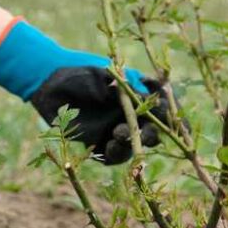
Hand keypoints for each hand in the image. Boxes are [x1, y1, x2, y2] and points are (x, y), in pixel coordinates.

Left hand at [0, 20, 170, 163]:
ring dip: (133, 143)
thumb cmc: (83, 71)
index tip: (176, 122)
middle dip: (153, 133)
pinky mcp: (99, 142)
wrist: (51, 80)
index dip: (173, 117)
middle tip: (145, 131)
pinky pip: (114, 156)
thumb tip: (155, 102)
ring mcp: (116, 128)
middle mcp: (131, 114)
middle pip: (154, 130)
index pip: (164, 108)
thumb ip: (131, 92)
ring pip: (135, 145)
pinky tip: (109, 145)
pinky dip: (116, 153)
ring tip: (118, 133)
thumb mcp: (110, 78)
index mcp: (139, 95)